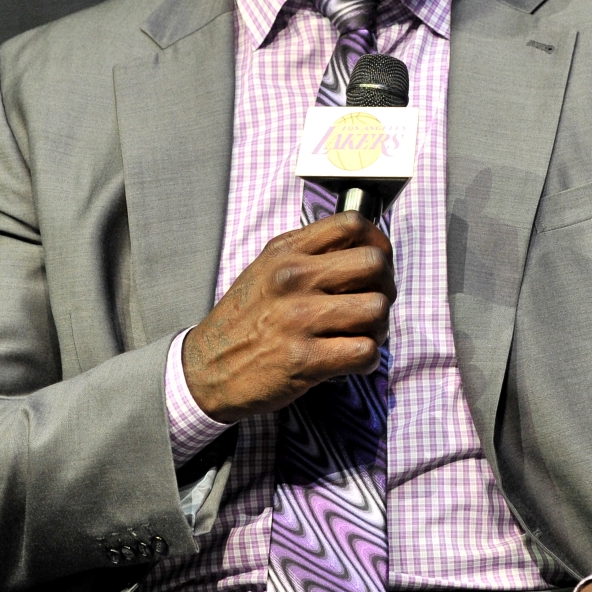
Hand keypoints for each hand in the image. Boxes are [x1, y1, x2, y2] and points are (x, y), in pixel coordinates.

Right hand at [182, 211, 395, 422]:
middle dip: (385, 287)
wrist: (205, 368)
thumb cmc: (244, 320)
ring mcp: (298, 319)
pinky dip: (367, 360)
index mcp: (286, 252)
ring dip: (379, 327)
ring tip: (361, 335)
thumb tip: (363, 249)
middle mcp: (292, 279)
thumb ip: (309, 254)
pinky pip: (365, 351)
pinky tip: (352, 360)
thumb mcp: (267, 270)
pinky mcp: (304, 359)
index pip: (352, 224)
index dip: (378, 242)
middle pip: (374, 263)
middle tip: (373, 304)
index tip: (378, 263)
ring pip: (376, 308)